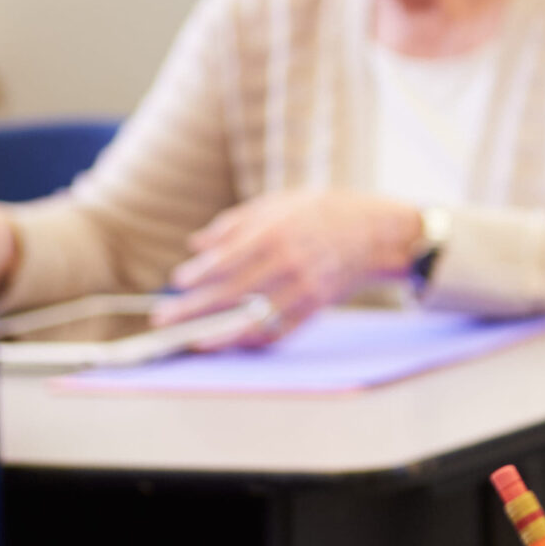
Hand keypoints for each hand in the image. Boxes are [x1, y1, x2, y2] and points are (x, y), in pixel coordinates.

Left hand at [162, 189, 422, 343]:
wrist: (379, 232)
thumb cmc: (326, 212)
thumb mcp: (280, 203)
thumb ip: (235, 223)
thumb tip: (196, 245)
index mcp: (275, 231)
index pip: (225, 259)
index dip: (197, 274)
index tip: (177, 282)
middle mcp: (288, 261)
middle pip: (231, 293)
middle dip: (192, 309)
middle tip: (164, 318)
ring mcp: (304, 287)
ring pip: (254, 318)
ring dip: (219, 333)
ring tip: (194, 341)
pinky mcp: (317, 306)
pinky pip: (281, 330)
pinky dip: (255, 340)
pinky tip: (234, 342)